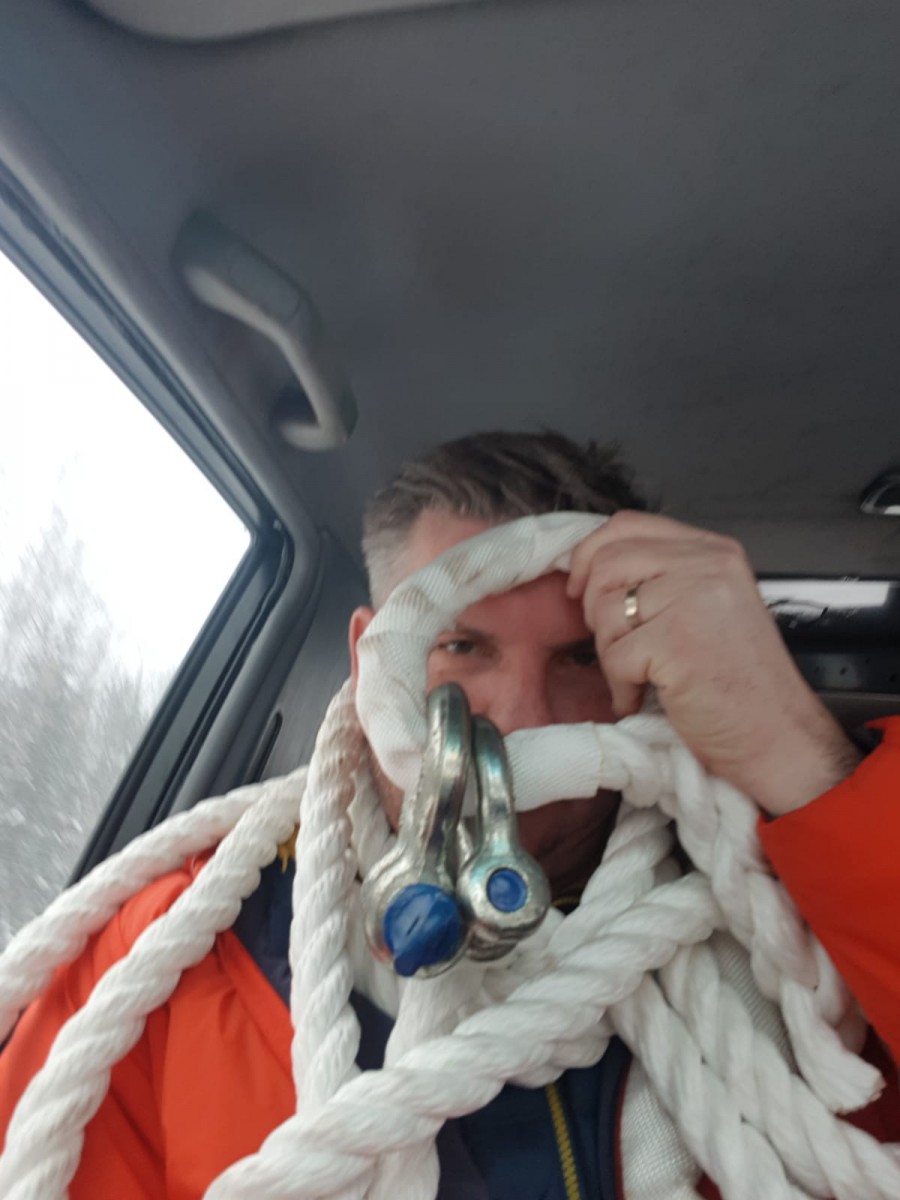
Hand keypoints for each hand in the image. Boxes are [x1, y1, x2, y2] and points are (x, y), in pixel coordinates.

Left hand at [567, 511, 860, 814]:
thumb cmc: (742, 683)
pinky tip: (646, 696)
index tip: (580, 585)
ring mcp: (694, 599)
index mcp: (714, 551)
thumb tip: (594, 569)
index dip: (590, 554)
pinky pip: (614, 656)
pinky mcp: (677, 641)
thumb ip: (664, 577)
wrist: (778, 736)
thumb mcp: (711, 606)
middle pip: (607, 563)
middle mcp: (707, 565)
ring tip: (644, 674)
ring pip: (605, 610)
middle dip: (595, 609)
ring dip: (611, 653)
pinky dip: (622, 686)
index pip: (628, 525)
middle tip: (617, 643)